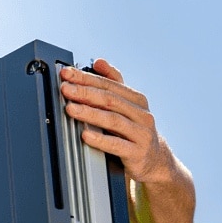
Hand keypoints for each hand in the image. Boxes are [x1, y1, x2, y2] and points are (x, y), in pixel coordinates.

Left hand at [59, 59, 173, 184]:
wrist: (155, 161)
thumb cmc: (135, 131)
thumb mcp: (127, 105)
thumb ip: (113, 83)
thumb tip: (99, 61)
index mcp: (137, 100)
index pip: (108, 85)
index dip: (86, 78)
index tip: (67, 74)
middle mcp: (141, 114)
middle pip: (110, 100)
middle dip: (85, 93)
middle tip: (65, 89)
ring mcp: (141, 134)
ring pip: (113, 120)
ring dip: (89, 113)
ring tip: (71, 109)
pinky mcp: (138, 153)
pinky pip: (117, 145)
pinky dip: (100, 139)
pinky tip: (86, 135)